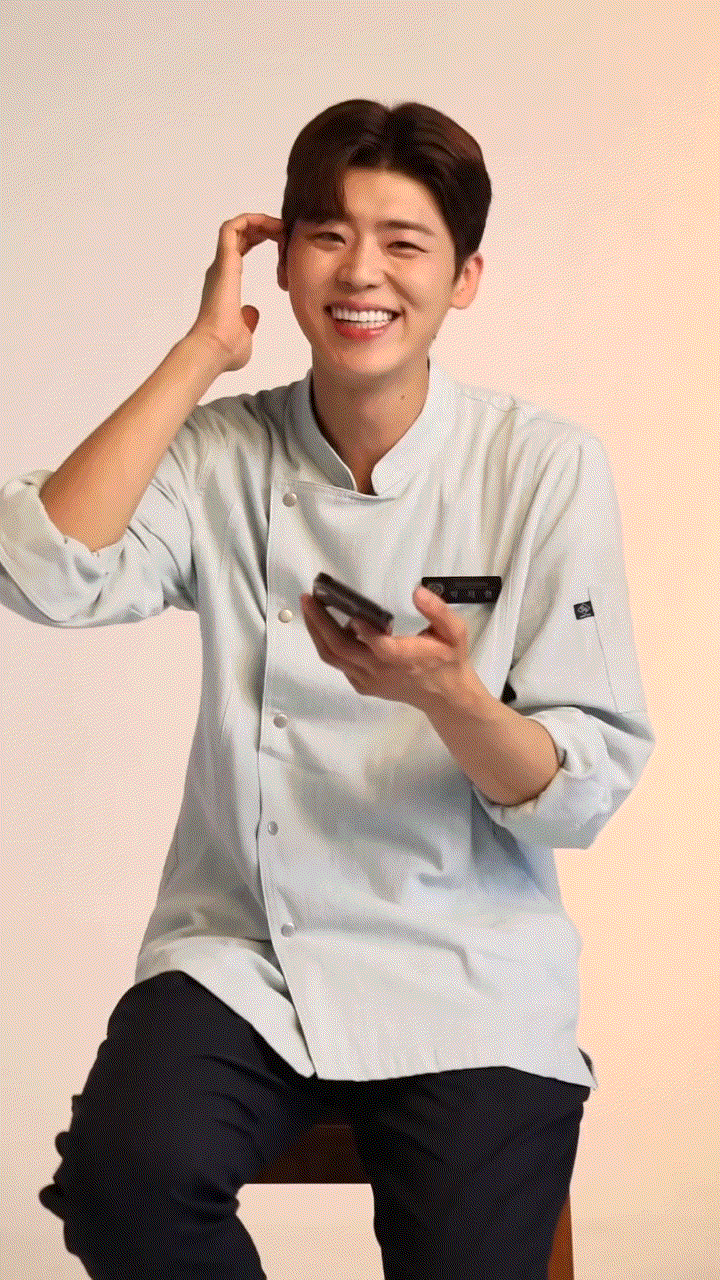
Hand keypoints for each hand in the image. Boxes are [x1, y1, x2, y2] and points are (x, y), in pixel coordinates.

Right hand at [189, 213, 284, 370]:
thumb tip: (251, 314)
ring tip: (280, 225)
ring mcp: (221, 265)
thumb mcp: (244, 333)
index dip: (258, 240)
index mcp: (225, 283)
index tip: (280, 242)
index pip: (240, 250)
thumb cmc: (226, 348)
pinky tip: (269, 224)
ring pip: (236, 228)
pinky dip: (250, 220)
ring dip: (258, 221)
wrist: (213, 349)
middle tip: (285, 230)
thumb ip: (248, 321)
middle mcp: (221, 270)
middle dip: (262, 227)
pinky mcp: (224, 262)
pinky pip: (232, 228)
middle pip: (239, 236)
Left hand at [300, 585, 481, 709]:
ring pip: (334, 658)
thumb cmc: (449, 659)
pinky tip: (327, 624)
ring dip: (317, 633)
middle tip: (308, 598)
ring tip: (309, 608)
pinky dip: (328, 645)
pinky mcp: (363, 685)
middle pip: (342, 650)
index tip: (351, 613)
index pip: (380, 647)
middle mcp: (382, 672)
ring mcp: (369, 680)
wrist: (445, 697)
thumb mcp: (455, 632)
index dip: (364, 632)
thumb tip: (417, 592)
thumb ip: (438, 611)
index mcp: (406, 658)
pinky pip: (339, 665)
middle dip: (320, 623)